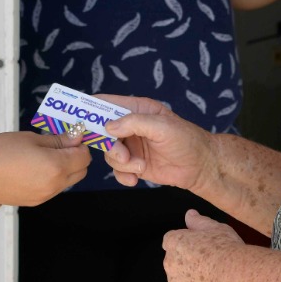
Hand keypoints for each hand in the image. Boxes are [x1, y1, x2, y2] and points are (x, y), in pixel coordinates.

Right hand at [0, 131, 91, 206]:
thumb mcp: (30, 138)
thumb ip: (57, 140)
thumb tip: (76, 138)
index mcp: (56, 167)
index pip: (84, 156)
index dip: (79, 143)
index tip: (68, 134)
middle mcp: (54, 186)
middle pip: (80, 172)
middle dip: (76, 157)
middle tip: (58, 143)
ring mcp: (44, 197)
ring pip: (67, 181)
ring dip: (64, 168)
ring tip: (42, 154)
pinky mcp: (33, 202)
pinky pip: (52, 188)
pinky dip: (51, 177)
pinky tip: (33, 167)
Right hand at [98, 94, 215, 190]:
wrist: (201, 166)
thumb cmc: (186, 140)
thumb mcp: (162, 126)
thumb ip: (134, 123)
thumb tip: (108, 126)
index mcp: (136, 109)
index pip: (106, 103)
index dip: (91, 110)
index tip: (80, 121)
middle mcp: (130, 126)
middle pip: (102, 132)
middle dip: (110, 146)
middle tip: (123, 155)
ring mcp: (131, 146)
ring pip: (109, 154)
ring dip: (122, 163)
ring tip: (140, 166)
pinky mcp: (134, 164)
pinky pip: (117, 170)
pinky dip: (123, 176)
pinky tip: (136, 178)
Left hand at [162, 209, 243, 281]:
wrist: (237, 279)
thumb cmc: (229, 250)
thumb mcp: (217, 228)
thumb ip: (199, 222)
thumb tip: (189, 215)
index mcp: (174, 242)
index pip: (173, 242)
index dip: (189, 246)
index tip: (203, 250)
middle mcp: (169, 263)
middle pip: (176, 263)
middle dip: (189, 265)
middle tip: (211, 266)